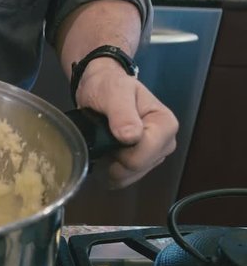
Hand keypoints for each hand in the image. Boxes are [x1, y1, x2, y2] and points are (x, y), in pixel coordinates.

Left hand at [75, 58, 178, 188]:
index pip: (141, 157)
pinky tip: (104, 153)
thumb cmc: (108, 86)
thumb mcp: (114, 92)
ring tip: (103, 142)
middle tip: (103, 136)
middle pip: (135, 169)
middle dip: (114, 158)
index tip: (108, 132)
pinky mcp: (142, 164)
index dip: (119, 150)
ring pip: (128, 177)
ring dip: (110, 165)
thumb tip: (131, 137)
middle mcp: (165, 143)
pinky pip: (124, 179)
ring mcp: (154, 156)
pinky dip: (109, 170)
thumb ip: (122, 112)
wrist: (100, 87)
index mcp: (166, 125)